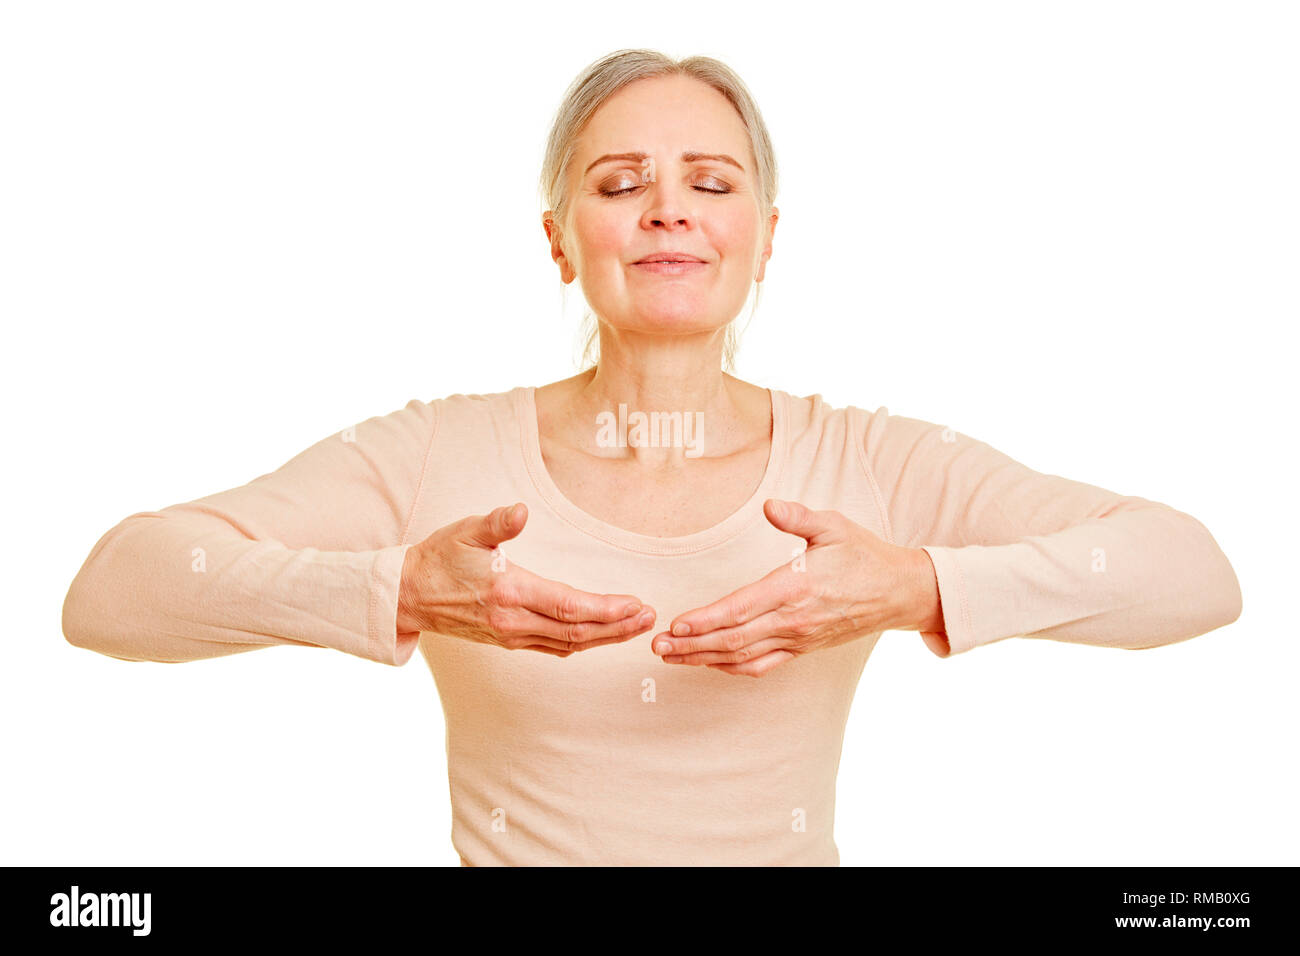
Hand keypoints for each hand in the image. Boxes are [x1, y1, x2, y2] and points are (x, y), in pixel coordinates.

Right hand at [397, 502, 656, 655]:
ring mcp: (510, 636)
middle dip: (617, 626)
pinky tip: (602, 636)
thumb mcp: (465, 531)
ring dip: (606, 637)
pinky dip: (582, 643)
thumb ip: (497, 523)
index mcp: (508, 592)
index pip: (567, 607)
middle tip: (650, 617)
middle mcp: (512, 621)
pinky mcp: (508, 642)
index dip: (606, 609)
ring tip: (637, 626)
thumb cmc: (438, 558)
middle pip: (577, 632)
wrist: (407, 595)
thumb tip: (520, 511)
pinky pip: (553, 648)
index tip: (636, 604)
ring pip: (568, 644)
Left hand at [652, 499, 937, 676]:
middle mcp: (794, 620)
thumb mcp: (834, 526)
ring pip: (743, 657)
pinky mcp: (802, 649)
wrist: (900, 592)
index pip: (743, 608)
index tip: (677, 623)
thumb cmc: (863, 554)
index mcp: (797, 588)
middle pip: (734, 639)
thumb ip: (799, 517)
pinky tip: (708, 663)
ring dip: (704, 659)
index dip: (707, 619)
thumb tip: (770, 507)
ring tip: (670, 657)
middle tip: (657, 646)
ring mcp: (798, 639)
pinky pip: (762, 666)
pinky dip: (731, 667)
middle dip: (692, 644)